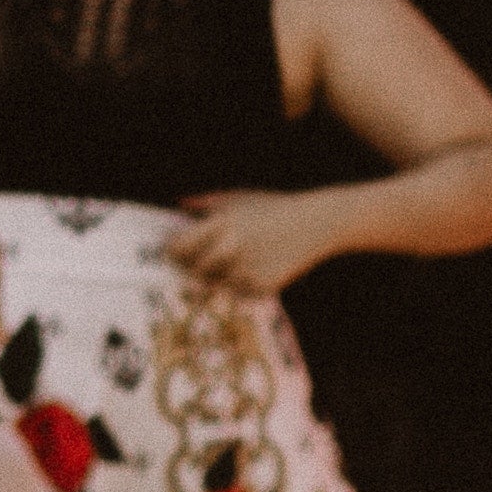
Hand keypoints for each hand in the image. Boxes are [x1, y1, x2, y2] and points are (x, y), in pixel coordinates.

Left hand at [160, 188, 335, 297]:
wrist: (317, 223)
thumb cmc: (274, 207)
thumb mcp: (239, 198)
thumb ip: (205, 203)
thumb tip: (178, 205)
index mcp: (220, 225)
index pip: (178, 249)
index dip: (174, 253)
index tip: (176, 254)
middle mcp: (231, 248)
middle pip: (193, 270)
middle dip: (194, 267)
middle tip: (200, 263)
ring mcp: (247, 269)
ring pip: (216, 283)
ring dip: (220, 276)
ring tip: (238, 260)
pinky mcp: (264, 285)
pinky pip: (240, 292)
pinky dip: (243, 284)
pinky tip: (258, 268)